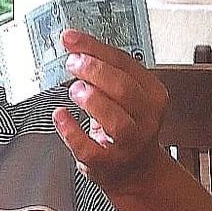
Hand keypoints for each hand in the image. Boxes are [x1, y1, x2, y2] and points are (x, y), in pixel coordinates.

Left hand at [52, 29, 169, 193]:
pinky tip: (59, 115)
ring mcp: (128, 143)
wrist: (135, 170)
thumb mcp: (125, 95)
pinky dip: (71, 131)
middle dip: (94, 71)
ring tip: (74, 90)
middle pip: (123, 88)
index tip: (72, 40)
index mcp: (152, 94)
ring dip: (91, 100)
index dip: (95, 48)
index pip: (125, 63)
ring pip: (115, 119)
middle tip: (73, 63)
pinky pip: (88, 147)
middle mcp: (145, 118)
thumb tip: (75, 46)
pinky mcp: (107, 162)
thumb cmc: (127, 126)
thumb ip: (105, 71)